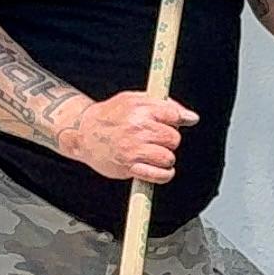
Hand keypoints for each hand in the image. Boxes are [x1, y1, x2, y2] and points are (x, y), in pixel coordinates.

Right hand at [50, 91, 194, 182]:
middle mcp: (137, 129)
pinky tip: (159, 169)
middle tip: (156, 138)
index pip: (174, 115)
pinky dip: (163, 174)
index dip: (178, 119)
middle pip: (174, 138)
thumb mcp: (133, 99)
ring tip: (153, 153)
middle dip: (169, 140)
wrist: (83, 133)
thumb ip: (163, 104)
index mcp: (140, 109)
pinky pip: (159, 175)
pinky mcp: (129, 167)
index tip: (174, 122)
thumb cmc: (111, 115)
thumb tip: (191, 118)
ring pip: (168, 158)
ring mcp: (133, 149)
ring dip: (165, 158)